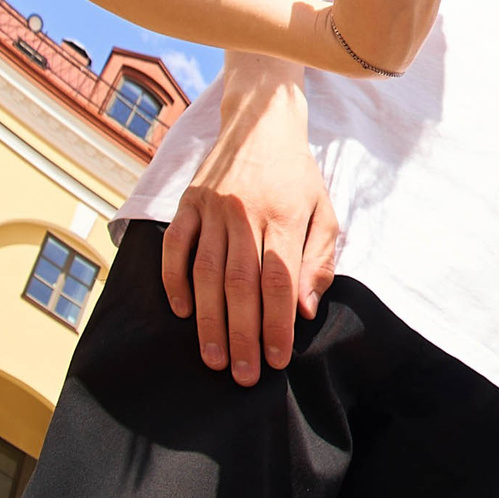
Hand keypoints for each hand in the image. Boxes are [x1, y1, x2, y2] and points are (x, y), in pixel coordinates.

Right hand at [160, 81, 338, 385]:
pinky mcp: (188, 201)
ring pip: (207, 272)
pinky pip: (175, 246)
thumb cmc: (297, 176)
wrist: (261, 122)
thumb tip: (304, 310)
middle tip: (244, 375)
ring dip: (209, 321)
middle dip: (242, 335)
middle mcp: (246, 212)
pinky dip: (175, 280)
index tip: (277, 359)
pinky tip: (183, 312)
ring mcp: (213, 207)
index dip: (277, 323)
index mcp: (285, 215)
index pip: (279, 281)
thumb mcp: (323, 210)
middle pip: (241, 284)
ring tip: (214, 358)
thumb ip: (318, 260)